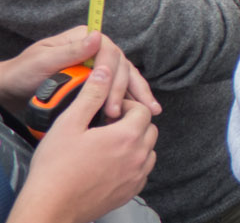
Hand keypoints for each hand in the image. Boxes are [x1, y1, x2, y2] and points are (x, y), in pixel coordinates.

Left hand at [0, 28, 159, 121]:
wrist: (13, 90)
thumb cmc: (23, 73)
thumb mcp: (43, 61)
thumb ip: (70, 51)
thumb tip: (97, 37)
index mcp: (83, 38)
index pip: (108, 51)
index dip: (110, 72)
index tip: (106, 92)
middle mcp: (95, 49)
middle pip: (121, 65)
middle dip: (123, 89)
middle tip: (116, 112)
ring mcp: (100, 66)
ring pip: (128, 76)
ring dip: (139, 93)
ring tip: (151, 111)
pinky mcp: (100, 81)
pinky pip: (123, 87)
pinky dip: (135, 98)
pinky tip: (146, 108)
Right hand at [9, 59, 156, 222]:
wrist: (51, 205)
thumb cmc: (56, 166)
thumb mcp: (69, 123)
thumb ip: (92, 95)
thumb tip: (105, 70)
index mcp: (127, 136)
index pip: (143, 110)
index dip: (127, 106)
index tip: (108, 111)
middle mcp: (139, 156)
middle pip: (150, 129)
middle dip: (134, 122)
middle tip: (109, 125)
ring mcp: (137, 176)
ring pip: (150, 150)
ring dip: (136, 142)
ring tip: (110, 144)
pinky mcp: (132, 191)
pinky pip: (143, 171)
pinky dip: (134, 163)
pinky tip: (112, 162)